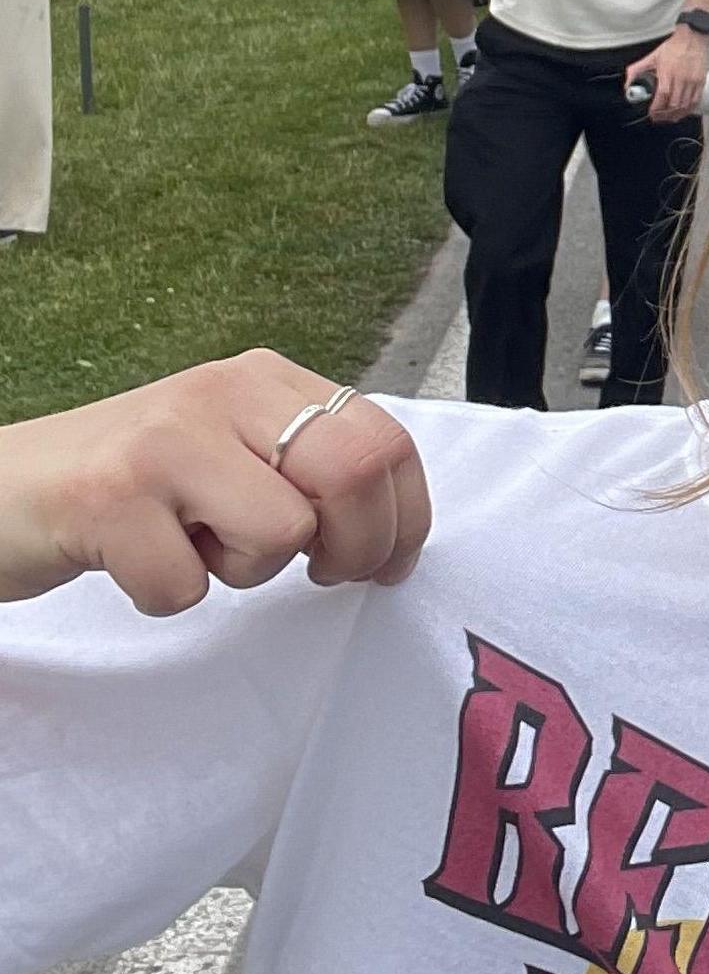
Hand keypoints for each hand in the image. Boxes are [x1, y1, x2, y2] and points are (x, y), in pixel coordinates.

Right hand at [0, 353, 429, 613]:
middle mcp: (219, 392)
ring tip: (192, 545)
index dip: (404, 515)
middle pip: (351, 475)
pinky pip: (189, 585)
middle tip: (321, 575)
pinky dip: (167, 595)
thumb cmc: (133, 482)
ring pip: (280, 533)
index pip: (384, 439)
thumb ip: (307, 467)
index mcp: (263, 378)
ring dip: (244, 573)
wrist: (0, 488)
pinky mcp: (108, 497)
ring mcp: (163, 440)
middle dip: (355, 547)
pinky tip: (134, 559)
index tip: (392, 562)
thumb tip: (396, 529)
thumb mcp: (232, 449)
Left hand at [631, 28, 708, 120]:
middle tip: (657, 117)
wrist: (693, 39)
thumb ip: (636, 70)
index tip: (652, 113)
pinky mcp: (701, 82)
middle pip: (674, 103)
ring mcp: (692, 81)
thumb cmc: (674, 47)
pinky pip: (696, 101)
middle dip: (664, 114)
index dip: (657, 108)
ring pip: (685, 105)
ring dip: (676, 114)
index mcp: (668, 72)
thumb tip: (627, 84)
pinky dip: (688, 109)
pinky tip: (682, 112)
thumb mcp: (652, 57)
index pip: (663, 95)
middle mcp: (681, 78)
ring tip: (668, 118)